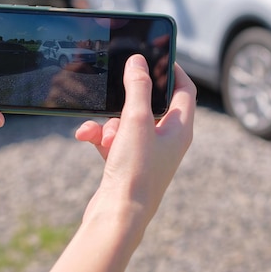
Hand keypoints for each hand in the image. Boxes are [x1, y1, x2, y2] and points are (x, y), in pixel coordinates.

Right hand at [76, 54, 194, 218]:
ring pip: (127, 121)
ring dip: (109, 121)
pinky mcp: (127, 162)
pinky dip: (100, 136)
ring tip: (101, 132)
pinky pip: (113, 138)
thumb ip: (138, 88)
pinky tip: (86, 136)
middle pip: (151, 104)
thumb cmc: (135, 171)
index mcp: (180, 129)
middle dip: (128, 99)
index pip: (185, 89)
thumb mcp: (136, 121)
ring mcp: (147, 152)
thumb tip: (139, 62)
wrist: (117, 216)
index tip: (157, 54)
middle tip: (118, 86)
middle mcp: (168, 140)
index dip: (173, 70)